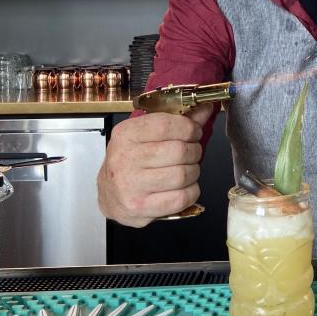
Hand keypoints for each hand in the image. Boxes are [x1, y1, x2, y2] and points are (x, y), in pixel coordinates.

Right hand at [97, 103, 212, 226]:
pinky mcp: (140, 207)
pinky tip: (184, 187)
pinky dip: (191, 191)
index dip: (189, 128)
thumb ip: (177, 121)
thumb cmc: (131, 161)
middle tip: (192, 153)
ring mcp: (131, 185)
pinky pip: (181, 198)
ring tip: (187, 170)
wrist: (111, 194)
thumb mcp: (147, 135)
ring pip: (182, 175)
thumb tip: (205, 108)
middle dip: (194, 151)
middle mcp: (125, 159)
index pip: (166, 125)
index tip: (194, 132)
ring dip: (193, 172)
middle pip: (179, 151)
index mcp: (126, 135)